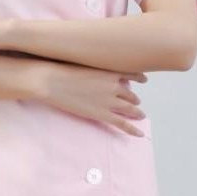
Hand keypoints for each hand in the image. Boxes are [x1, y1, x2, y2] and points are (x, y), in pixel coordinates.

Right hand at [32, 60, 148, 136]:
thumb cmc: (63, 70)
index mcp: (110, 71)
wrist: (52, 82)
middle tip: (136, 101)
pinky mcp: (102, 114)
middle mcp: (114, 86)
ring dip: (136, 112)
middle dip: (133, 98)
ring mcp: (109, 101)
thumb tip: (100, 71)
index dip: (140, 78)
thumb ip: (97, 68)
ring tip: (140, 114)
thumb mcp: (84, 62)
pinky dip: (133, 129)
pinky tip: (140, 133)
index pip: (133, 74)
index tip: (143, 79)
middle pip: (130, 93)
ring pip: (130, 108)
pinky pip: (123, 123)